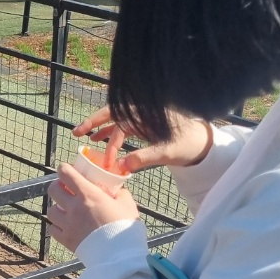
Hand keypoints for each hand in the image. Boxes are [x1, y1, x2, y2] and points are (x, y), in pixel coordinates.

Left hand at [47, 161, 138, 251]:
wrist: (119, 255)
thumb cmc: (125, 228)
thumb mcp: (127, 205)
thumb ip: (119, 194)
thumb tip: (116, 190)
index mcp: (88, 194)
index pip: (66, 173)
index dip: (64, 169)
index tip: (68, 170)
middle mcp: (73, 207)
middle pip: (53, 190)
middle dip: (58, 187)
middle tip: (66, 190)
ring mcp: (67, 224)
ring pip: (51, 210)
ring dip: (57, 208)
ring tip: (67, 211)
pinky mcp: (66, 240)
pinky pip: (53, 229)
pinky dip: (57, 226)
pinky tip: (67, 226)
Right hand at [72, 109, 213, 175]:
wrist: (203, 141)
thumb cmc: (188, 144)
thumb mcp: (167, 153)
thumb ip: (145, 158)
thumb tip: (122, 167)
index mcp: (147, 114)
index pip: (121, 127)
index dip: (112, 145)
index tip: (108, 163)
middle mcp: (142, 111)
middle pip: (112, 112)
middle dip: (93, 121)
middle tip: (76, 132)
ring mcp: (142, 116)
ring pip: (115, 117)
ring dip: (98, 124)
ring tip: (81, 134)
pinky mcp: (143, 123)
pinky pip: (122, 124)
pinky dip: (110, 130)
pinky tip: (99, 138)